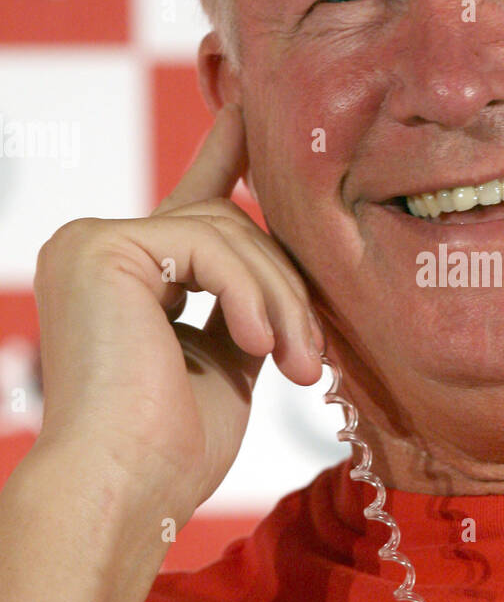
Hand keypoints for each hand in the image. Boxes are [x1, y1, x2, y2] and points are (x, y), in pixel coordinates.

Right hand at [32, 104, 322, 525]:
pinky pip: (209, 245)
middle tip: (311, 361)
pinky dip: (248, 294)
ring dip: (279, 301)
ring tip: (297, 367)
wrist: (123, 490)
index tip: (250, 111)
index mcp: (123, 275)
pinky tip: (257, 347)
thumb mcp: (224, 363)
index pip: (191, 207)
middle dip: (285, 288)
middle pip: (227, 226)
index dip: (225, 156)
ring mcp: (93, 244)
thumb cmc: (171, 449)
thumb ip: (241, 307)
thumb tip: (274, 272)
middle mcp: (98, 248)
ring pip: (227, 232)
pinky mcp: (102, 248)